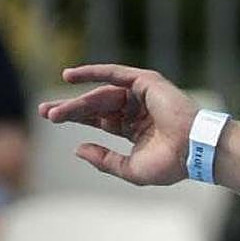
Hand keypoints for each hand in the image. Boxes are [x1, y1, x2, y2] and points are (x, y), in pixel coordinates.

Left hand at [38, 64, 199, 186]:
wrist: (195, 151)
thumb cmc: (170, 164)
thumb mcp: (130, 168)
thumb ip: (105, 160)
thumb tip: (77, 148)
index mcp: (136, 129)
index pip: (101, 119)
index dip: (77, 118)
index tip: (52, 118)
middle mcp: (138, 110)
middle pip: (97, 106)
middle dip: (71, 109)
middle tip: (45, 112)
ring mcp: (142, 95)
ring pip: (102, 94)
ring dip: (78, 101)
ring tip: (56, 111)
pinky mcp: (146, 83)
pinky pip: (114, 74)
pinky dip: (92, 72)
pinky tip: (70, 76)